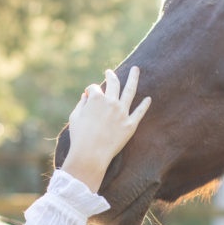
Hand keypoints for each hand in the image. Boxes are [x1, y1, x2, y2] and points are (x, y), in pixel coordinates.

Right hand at [61, 67, 150, 191]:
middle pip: (113, 83)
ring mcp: (122, 113)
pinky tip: (149, 99)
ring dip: (133, 78)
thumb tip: (85, 96)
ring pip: (130, 90)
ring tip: (136, 69)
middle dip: (110, 76)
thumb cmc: (79, 137)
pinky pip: (140, 112)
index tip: (87, 95)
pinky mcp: (130, 125)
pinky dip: (145, 105)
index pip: (94, 88)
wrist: (90, 155)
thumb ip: (81, 104)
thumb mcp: (74, 117)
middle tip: (109, 72)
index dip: (89, 91)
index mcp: (96, 99)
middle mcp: (111, 102)